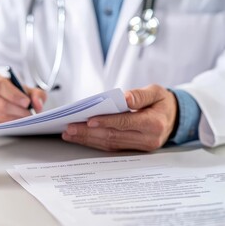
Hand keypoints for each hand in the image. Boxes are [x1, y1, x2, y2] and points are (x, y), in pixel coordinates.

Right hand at [0, 73, 46, 125]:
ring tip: (25, 118)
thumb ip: (36, 94)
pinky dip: (10, 125)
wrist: (2, 100)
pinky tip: (18, 122)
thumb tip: (37, 104)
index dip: (13, 95)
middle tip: (29, 113)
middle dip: (17, 110)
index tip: (26, 102)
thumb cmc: (13, 93)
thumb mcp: (25, 89)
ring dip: (15, 118)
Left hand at [62, 84, 177, 150]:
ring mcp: (139, 147)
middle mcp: (147, 139)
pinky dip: (93, 142)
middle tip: (70, 128)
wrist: (173, 118)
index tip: (89, 120)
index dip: (107, 122)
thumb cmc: (161, 102)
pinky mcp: (132, 150)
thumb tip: (126, 98)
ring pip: (110, 144)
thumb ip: (141, 95)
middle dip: (89, 132)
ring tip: (69, 133)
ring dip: (87, 139)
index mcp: (154, 123)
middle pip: (114, 136)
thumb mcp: (156, 92)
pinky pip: (110, 147)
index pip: (126, 123)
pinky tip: (80, 137)